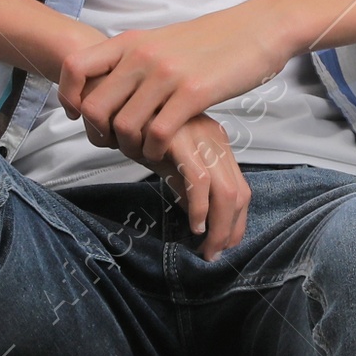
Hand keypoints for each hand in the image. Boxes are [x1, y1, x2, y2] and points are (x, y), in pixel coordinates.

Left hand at [58, 4, 287, 167]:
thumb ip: (134, 59)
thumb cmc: (211, 40)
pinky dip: (154, 151)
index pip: (75, 67)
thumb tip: (109, 84)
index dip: (68, 96)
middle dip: (98, 134)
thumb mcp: (162, 40)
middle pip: (94, 106)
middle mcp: (142, 55)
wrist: (257, 29)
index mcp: (130, 41)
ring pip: (123, 126)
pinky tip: (163, 153)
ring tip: (142, 151)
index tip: (78, 115)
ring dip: (129, 148)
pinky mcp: (193, 94)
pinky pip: (156, 134)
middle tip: (114, 145)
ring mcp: (166, 75)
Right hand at [151, 113, 250, 259]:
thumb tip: (198, 219)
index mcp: (216, 145)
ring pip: (225, 192)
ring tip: (206, 248)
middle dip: (231, 230)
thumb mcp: (169, 162)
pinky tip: (194, 225)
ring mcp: (200, 139)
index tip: (224, 245)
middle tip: (215, 254)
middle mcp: (214, 141)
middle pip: (238, 193)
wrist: (116, 101)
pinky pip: (199, 181)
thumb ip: (186, 186)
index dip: (236, 222)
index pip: (240, 189)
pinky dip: (200, 208)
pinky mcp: (181, 140)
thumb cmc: (140, 131)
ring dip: (219, 227)